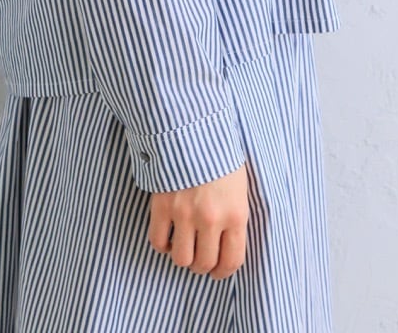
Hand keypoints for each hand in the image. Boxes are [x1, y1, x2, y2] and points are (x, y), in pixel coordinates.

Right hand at [147, 160, 248, 279]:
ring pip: (181, 259)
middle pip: (204, 264)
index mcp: (235, 213)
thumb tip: (228, 243)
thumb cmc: (221, 153)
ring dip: (182, 255)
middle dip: (203, 265)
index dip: (224, 272)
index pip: (231, 261)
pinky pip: (157, 241)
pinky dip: (162, 243)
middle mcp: (211, 218)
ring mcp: (184, 213)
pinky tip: (168, 233)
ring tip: (184, 243)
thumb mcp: (239, 184)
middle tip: (201, 256)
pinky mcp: (162, 205)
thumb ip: (235, 215)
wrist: (193, 126)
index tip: (218, 270)